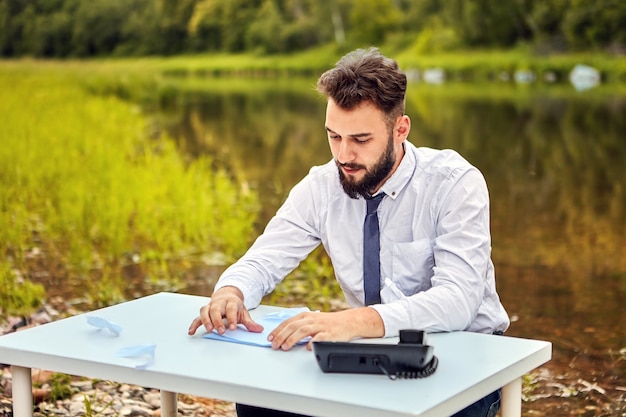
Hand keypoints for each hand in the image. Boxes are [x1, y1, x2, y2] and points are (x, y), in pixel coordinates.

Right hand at [188, 286, 263, 335]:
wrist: (227, 295)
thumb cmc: (235, 306)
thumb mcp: (243, 312)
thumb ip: (250, 322)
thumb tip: (259, 330)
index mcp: (231, 302)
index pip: (231, 309)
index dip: (232, 318)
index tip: (233, 328)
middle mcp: (219, 303)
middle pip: (216, 309)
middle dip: (218, 320)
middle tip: (221, 331)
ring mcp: (210, 306)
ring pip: (205, 311)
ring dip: (206, 320)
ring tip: (209, 330)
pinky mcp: (204, 311)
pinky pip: (197, 317)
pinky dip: (194, 324)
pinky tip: (191, 332)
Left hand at [268, 307, 383, 350]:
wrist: (348, 322)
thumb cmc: (328, 323)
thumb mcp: (311, 320)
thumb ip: (299, 325)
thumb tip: (283, 334)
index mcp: (306, 316)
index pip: (288, 322)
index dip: (278, 330)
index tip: (270, 337)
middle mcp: (312, 319)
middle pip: (293, 326)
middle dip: (281, 336)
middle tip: (274, 345)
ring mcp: (320, 326)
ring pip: (303, 330)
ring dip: (292, 339)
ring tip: (285, 347)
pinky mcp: (329, 333)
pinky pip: (319, 338)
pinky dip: (312, 342)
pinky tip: (306, 348)